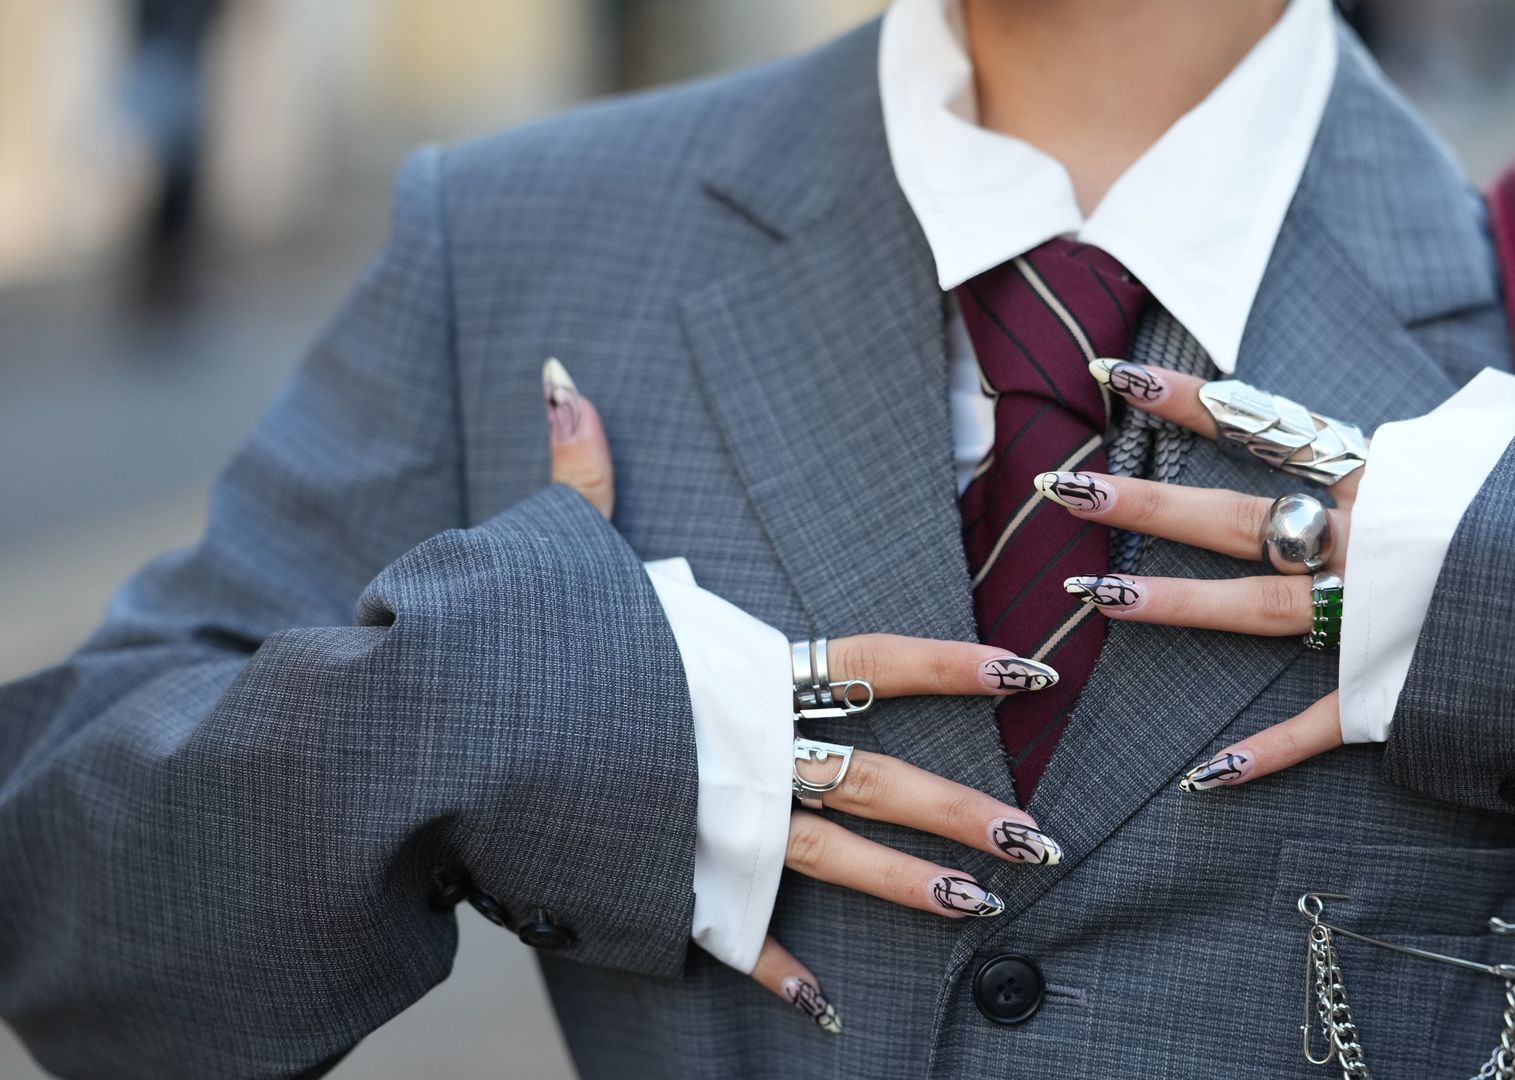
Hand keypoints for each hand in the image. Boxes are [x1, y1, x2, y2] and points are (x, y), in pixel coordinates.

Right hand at [542, 359, 1060, 1032]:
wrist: (436, 736)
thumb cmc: (501, 636)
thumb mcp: (552, 546)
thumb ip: (582, 472)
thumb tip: (565, 378)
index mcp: (737, 670)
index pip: (872, 660)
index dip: (955, 667)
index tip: (1030, 673)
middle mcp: (745, 749)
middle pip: (877, 778)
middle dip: (962, 807)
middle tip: (1041, 835)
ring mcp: (714, 822)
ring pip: (837, 857)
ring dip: (913, 886)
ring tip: (987, 904)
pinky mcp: (669, 883)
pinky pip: (735, 933)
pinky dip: (777, 968)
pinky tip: (825, 1004)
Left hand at [1033, 195, 1514, 790]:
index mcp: (1401, 472)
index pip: (1272, 425)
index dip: (1191, 404)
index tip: (1113, 382)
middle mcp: (1371, 539)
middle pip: (1235, 515)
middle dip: (1142, 502)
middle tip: (1056, 490)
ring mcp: (1379, 617)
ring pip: (1254, 607)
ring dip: (1172, 604)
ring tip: (1093, 598)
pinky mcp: (1403, 691)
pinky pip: (1321, 725)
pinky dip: (1267, 755)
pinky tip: (1202, 777)